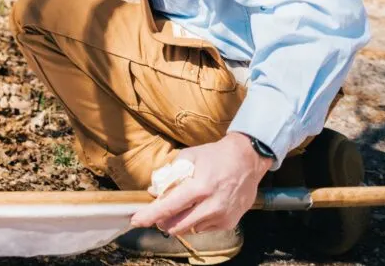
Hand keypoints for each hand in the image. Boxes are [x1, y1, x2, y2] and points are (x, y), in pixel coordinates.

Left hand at [130, 133, 272, 235]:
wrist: (248, 159)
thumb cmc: (215, 156)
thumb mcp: (189, 156)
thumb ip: (170, 174)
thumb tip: (154, 191)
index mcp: (200, 187)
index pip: (169, 207)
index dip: (150, 215)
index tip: (136, 220)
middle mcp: (212, 205)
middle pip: (178, 225)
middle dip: (163, 222)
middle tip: (157, 215)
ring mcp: (222, 216)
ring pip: (190, 229)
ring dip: (180, 222)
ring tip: (182, 207)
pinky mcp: (229, 222)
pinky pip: (204, 229)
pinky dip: (196, 222)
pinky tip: (199, 208)